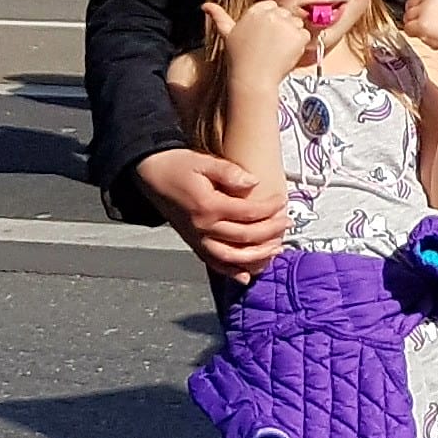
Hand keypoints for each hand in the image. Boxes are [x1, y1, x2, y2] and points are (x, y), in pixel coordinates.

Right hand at [138, 146, 290, 277]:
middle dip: (271, 231)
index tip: (282, 201)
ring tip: (276, 248)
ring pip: (231, 256)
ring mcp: (196, 238)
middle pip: (245, 237)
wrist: (149, 175)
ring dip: (257, 255)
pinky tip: (246, 275)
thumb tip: (255, 182)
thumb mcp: (204, 161)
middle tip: (287, 222)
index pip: (249, 213)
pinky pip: (213, 263)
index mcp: (208, 206)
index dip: (270, 208)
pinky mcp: (192, 243)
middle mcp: (202, 227)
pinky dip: (231, 271)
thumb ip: (230, 172)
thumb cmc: (177, 166)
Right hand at [202, 0, 311, 91]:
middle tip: (270, 46)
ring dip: (291, 36)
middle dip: (281, 27)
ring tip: (276, 51)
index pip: (271, 6)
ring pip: (296, 24)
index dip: (270, 21)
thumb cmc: (239, 59)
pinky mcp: (298, 35)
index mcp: (254, 10)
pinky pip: (305, 35)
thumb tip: (205, 5)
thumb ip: (219, 17)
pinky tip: (286, 54)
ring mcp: (285, 24)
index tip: (264, 36)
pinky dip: (299, 45)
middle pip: (285, 14)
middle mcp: (271, 14)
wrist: (252, 79)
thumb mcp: (227, 34)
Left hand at [400, 0, 437, 62]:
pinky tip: (431, 34)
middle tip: (437, 21)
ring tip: (435, 28)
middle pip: (409, 4)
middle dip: (419, 14)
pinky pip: (408, 29)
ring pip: (407, 17)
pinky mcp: (423, 23)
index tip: (437, 11)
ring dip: (417, 25)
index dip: (423, 4)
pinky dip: (416, 35)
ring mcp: (428, 7)